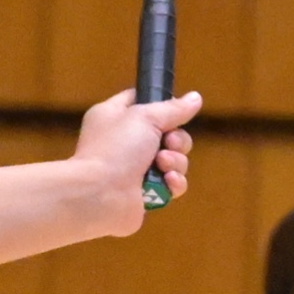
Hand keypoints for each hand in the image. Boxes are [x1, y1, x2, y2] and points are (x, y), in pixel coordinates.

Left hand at [71, 89, 200, 235]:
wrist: (98, 196)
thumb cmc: (115, 149)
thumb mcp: (145, 118)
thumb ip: (173, 109)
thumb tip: (196, 97)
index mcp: (115, 117)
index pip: (142, 101)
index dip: (161, 104)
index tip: (175, 110)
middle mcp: (125, 142)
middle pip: (168, 133)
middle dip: (177, 139)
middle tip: (170, 143)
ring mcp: (136, 170)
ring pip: (174, 160)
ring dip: (175, 161)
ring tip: (162, 165)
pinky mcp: (147, 194)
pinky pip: (172, 184)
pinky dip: (174, 183)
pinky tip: (167, 182)